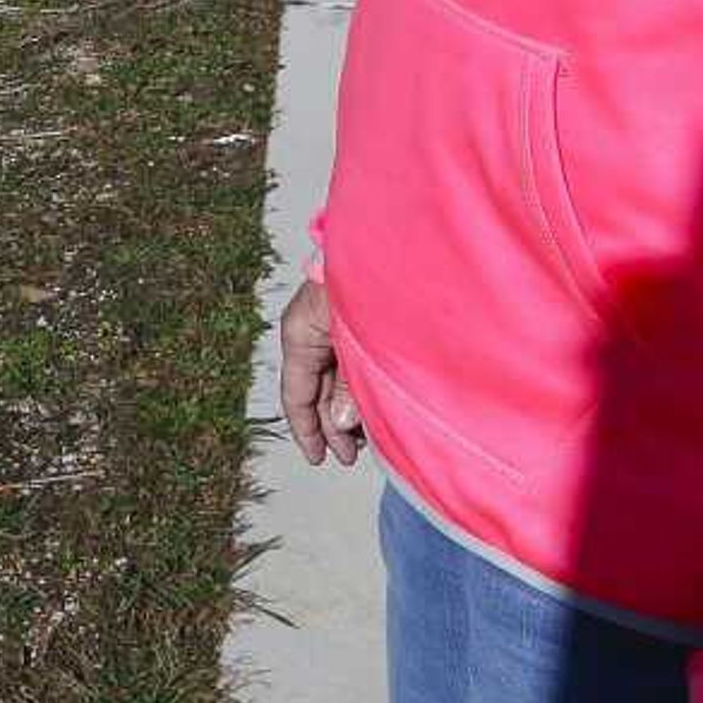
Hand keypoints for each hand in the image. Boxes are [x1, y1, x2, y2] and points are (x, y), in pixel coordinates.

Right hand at [278, 270, 361, 466]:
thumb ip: (348, 390)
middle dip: (333, 424)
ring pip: (333, 375)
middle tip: (352, 453)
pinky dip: (358, 384)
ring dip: (348, 406)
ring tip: (369, 433)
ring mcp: (331, 321)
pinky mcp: (353, 317)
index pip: (295, 394)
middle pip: (314, 387)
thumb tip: (341, 425)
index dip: (307, 432)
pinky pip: (348, 360)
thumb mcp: (358, 348)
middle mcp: (310, 326)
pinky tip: (374, 403)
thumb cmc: (379, 282)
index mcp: (299, 330)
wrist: (406, 243)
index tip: (320, 458)